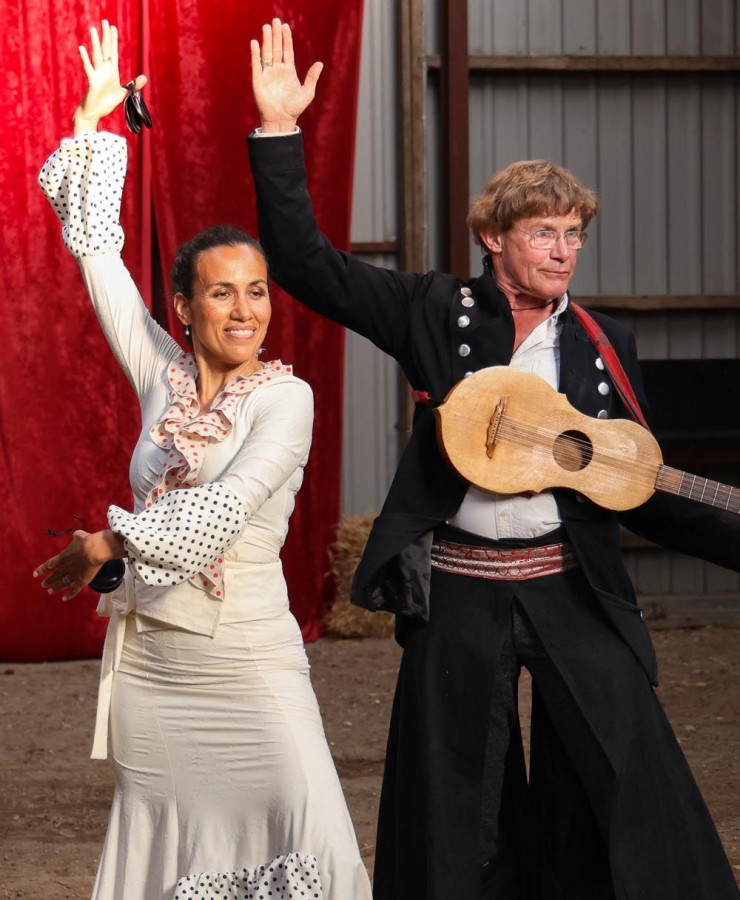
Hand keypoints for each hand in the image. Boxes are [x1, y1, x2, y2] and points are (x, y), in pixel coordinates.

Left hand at [33, 529, 123, 600]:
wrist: (95, 550)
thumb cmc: (87, 541)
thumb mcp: (79, 535)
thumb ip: (76, 537)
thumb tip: (77, 535)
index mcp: (63, 557)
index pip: (49, 564)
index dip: (42, 570)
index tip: (35, 575)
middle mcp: (66, 567)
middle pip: (55, 575)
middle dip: (48, 580)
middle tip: (43, 585)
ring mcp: (74, 575)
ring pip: (62, 583)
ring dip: (56, 588)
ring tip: (50, 592)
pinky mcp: (82, 581)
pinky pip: (74, 589)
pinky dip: (69, 594)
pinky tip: (64, 598)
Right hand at [73, 19, 146, 135]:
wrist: (95, 113)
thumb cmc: (106, 103)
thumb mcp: (123, 93)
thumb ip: (133, 85)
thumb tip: (144, 77)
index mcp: (112, 72)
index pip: (113, 52)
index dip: (113, 40)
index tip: (113, 27)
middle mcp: (104, 70)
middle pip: (105, 49)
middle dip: (106, 36)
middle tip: (105, 21)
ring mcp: (97, 75)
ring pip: (96, 55)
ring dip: (95, 42)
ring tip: (93, 29)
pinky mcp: (92, 82)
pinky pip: (89, 69)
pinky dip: (85, 59)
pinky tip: (81, 48)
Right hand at [250, 18, 322, 132]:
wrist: (282, 120)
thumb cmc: (295, 108)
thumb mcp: (308, 92)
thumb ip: (312, 77)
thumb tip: (320, 63)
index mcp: (289, 71)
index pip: (287, 51)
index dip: (286, 39)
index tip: (286, 26)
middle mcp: (277, 70)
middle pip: (276, 48)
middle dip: (276, 35)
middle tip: (275, 21)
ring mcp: (268, 75)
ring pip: (266, 53)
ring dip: (266, 40)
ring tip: (267, 27)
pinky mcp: (258, 81)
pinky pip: (256, 65)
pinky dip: (255, 54)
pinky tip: (255, 43)